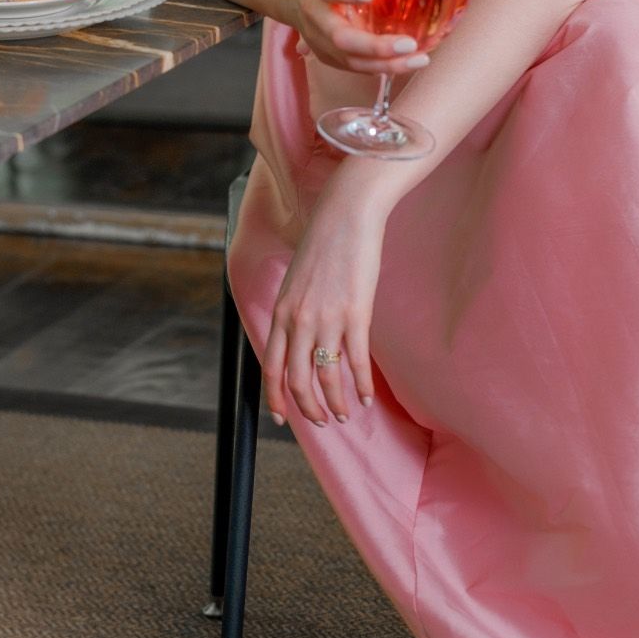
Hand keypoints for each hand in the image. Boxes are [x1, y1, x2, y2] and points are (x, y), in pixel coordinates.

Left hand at [262, 187, 384, 426]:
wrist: (346, 216)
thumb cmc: (324, 244)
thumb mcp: (296, 281)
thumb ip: (295, 311)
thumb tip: (301, 337)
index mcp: (281, 312)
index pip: (270, 367)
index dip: (276, 398)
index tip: (282, 418)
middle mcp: (298, 321)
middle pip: (297, 381)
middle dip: (308, 409)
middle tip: (322, 421)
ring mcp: (327, 320)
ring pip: (326, 378)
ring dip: (337, 404)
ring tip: (347, 415)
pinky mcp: (356, 316)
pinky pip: (356, 363)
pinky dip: (362, 386)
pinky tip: (368, 398)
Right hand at [290, 0, 430, 76]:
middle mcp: (318, 16)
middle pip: (342, 38)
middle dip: (375, 45)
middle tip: (408, 43)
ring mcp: (320, 41)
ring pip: (351, 60)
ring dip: (386, 64)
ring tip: (419, 60)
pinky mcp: (327, 57)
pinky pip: (355, 67)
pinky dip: (382, 68)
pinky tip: (408, 63)